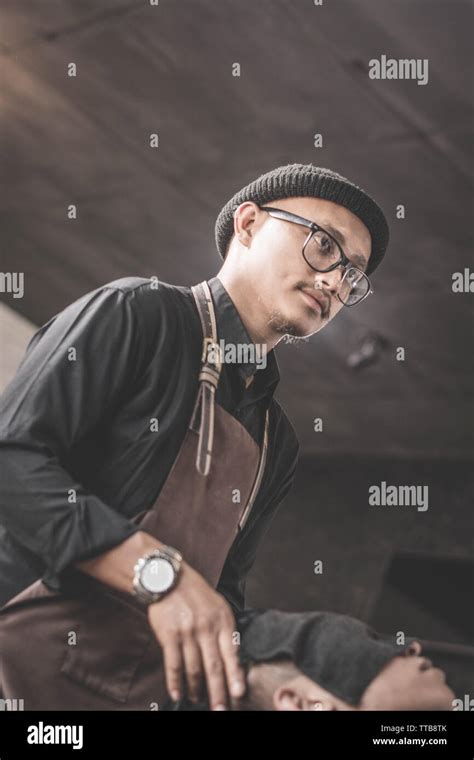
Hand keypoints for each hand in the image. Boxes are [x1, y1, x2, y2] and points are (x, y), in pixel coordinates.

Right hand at [147, 560, 245, 709]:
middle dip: (218, 692)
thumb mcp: (218, 605)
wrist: (168, 578)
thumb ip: (225, 629)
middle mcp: (206, 627)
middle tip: (221, 709)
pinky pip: (173, 664)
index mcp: (222, 620)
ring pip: (194, 669)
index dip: (235, 675)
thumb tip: (234, 658)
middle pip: (214, 667)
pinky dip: (175, 682)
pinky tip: (177, 693)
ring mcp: (187, 632)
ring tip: (198, 701)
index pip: (232, 653)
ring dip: (196, 689)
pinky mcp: (169, 635)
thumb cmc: (195, 593)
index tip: (239, 694)